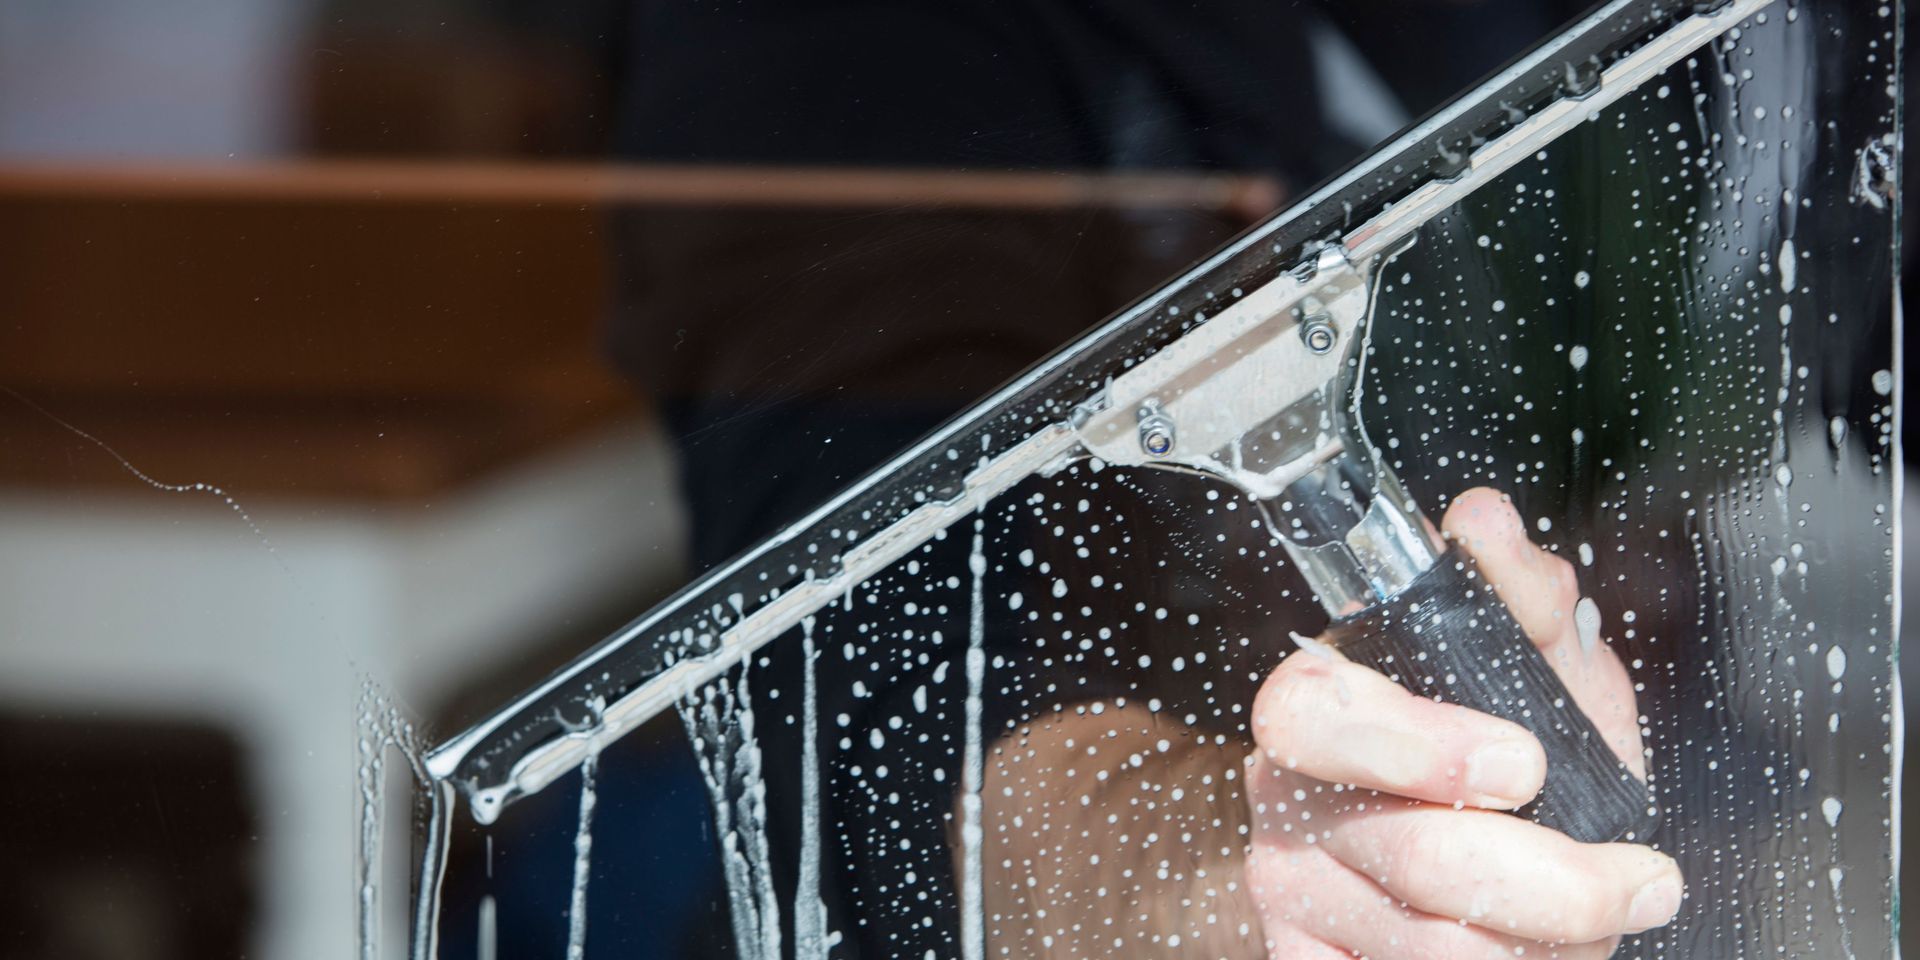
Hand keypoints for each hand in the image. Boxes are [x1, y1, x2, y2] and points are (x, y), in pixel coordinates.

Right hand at [1242, 488, 1678, 958]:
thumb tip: (1482, 522)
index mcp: (1319, 704)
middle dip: (1557, 883)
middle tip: (1639, 882)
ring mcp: (1292, 890)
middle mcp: (1289, 798)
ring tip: (1595, 922)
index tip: (1528, 765)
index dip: (1424, 747)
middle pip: (1414, 855)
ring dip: (1547, 947)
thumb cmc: (1492, 742)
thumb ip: (1519, 596)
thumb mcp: (1531, 666)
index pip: (1321, 717)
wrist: (1447, 841)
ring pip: (1429, 948)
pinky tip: (1527, 954)